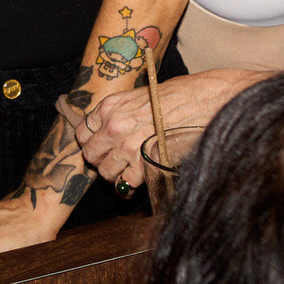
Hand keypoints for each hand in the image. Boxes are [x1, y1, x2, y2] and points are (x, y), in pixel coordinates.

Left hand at [73, 71, 257, 190]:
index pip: (82, 133)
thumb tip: (107, 135)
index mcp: (109, 106)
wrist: (201, 100)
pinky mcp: (143, 162)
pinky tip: (137, 182)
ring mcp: (126, 145)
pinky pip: (125, 183)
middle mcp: (112, 125)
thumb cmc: (175, 97)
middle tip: (115, 162)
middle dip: (102, 161)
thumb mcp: (137, 98)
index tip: (101, 148)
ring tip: (127, 172)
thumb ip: (118, 115)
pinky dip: (130, 186)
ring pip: (105, 172)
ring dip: (115, 175)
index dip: (92, 144)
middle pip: (90, 154)